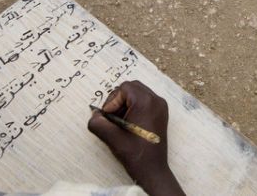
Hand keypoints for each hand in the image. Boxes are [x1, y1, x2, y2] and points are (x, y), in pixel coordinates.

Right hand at [88, 81, 184, 195]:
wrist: (152, 169)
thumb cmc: (134, 153)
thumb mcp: (111, 137)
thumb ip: (98, 123)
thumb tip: (95, 114)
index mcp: (146, 102)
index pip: (124, 88)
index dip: (112, 100)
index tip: (110, 117)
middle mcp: (156, 100)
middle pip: (132, 87)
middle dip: (118, 100)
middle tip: (112, 117)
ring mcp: (161, 106)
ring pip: (138, 93)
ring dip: (125, 103)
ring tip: (120, 122)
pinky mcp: (161, 112)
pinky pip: (145, 100)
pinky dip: (134, 107)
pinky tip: (128, 123)